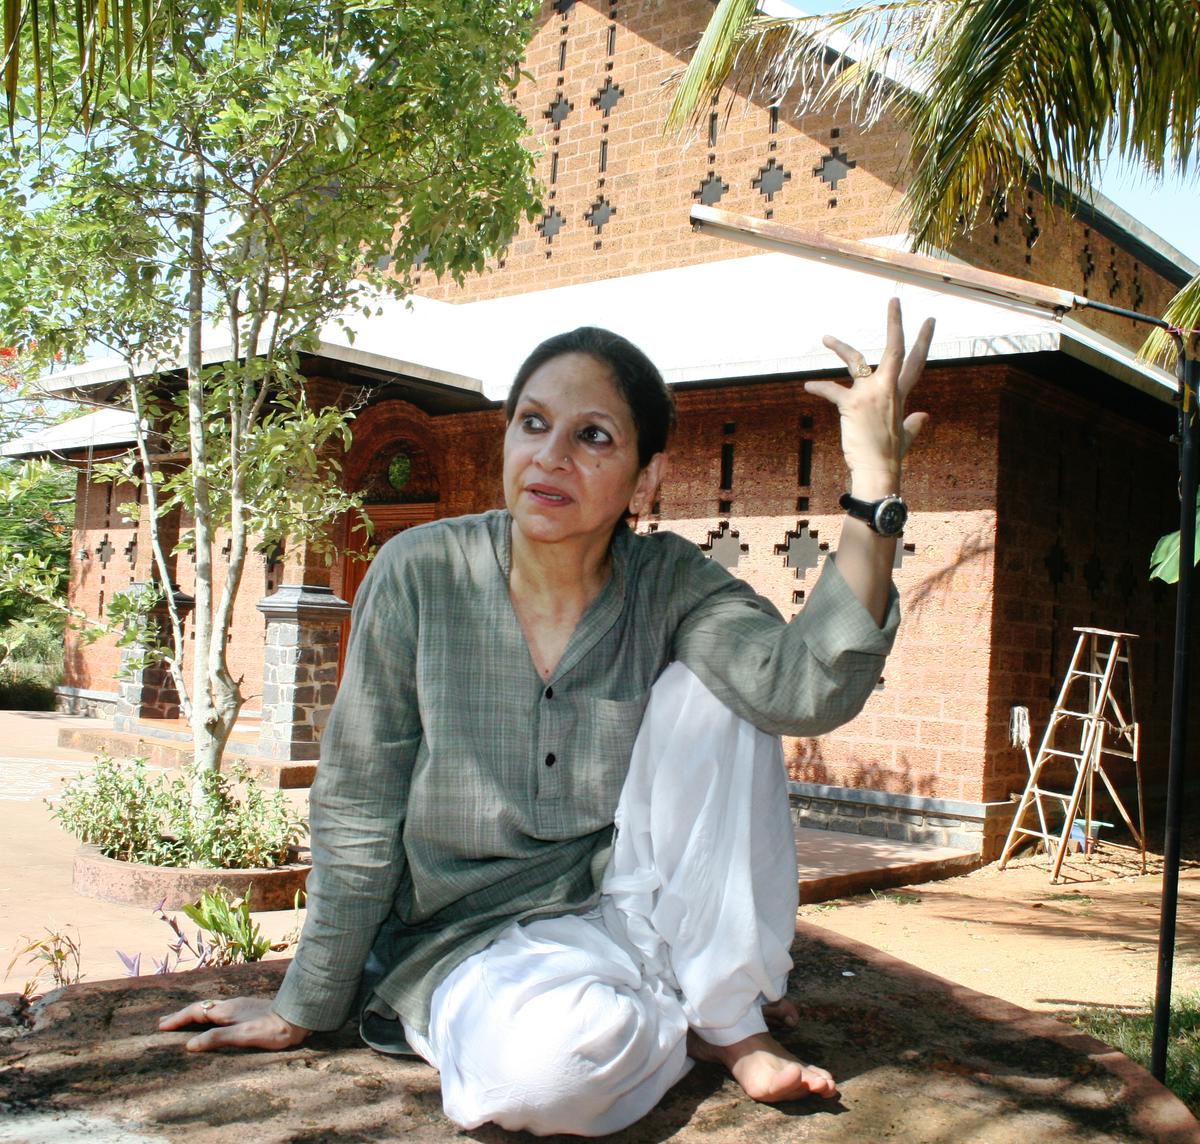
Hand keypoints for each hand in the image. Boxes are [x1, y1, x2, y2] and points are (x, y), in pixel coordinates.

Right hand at [157, 995, 310, 1052]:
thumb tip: (190, 1045)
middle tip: (164, 1023)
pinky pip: (221, 1011)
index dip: (178, 1019)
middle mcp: (232, 1005)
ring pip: (212, 1009)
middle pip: (202, 1008)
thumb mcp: (243, 1036)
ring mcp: (241, 1006)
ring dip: (195, 1015)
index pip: (196, 1012)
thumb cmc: (272, 1029)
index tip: (161, 1026)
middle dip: (182, 1015)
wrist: (298, 1016)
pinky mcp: (249, 1010)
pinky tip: (213, 1022)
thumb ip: (217, 1038)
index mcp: (227, 1010)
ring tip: (183, 1022)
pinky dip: (208, 1017)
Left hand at [804, 298, 933, 497]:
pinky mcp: (852, 404)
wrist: (878, 470)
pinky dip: (818, 387)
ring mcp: (870, 394)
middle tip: (894, 299)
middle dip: (896, 322)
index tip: (929, 319)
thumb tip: (924, 416)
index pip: (916, 362)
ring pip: (856, 360)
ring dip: (840, 347)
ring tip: (825, 338)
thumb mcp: (907, 436)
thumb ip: (915, 423)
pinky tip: (808, 385)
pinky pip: (831, 390)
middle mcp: (888, 389)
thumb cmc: (891, 456)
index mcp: (901, 394)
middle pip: (896, 349)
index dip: (923, 340)